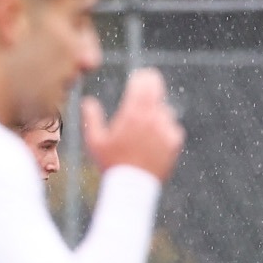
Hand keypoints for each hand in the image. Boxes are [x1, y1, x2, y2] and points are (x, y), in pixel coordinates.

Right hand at [82, 68, 184, 182]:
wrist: (132, 186)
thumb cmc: (111, 163)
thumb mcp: (95, 141)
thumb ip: (92, 117)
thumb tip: (88, 101)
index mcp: (132, 114)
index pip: (142, 84)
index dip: (143, 77)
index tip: (141, 76)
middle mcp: (151, 118)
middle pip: (157, 91)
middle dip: (152, 85)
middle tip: (149, 83)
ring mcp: (165, 129)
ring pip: (165, 111)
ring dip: (157, 112)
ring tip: (146, 123)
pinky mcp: (174, 141)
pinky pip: (173, 128)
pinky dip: (166, 129)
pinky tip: (155, 138)